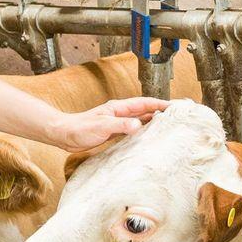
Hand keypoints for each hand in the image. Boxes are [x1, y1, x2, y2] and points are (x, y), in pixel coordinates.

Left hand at [49, 98, 165, 153]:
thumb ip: (121, 125)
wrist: (65, 134)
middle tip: (177, 116)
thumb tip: (139, 125)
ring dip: (154, 121)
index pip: (145, 103)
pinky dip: (144, 131)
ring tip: (168, 126)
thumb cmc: (80, 128)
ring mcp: (118, 121)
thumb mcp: (103, 126)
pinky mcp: (114, 131)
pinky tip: (149, 137)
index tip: (175, 106)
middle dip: (161, 111)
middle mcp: (121, 113)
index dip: (161, 104)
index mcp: (120, 108)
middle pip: (146, 110)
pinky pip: (134, 129)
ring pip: (141, 119)